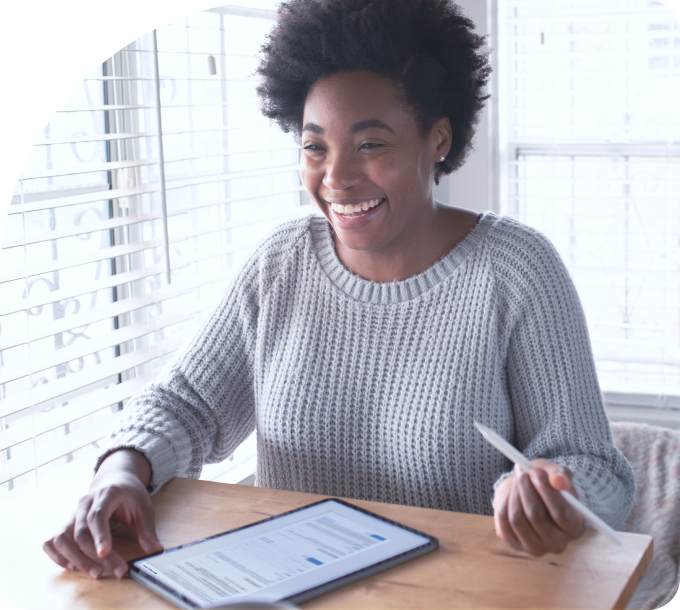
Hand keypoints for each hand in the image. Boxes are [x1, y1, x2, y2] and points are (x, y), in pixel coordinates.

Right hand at [43, 449, 163, 579]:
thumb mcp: (144, 507)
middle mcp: (85, 503)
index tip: (105, 552)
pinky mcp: (67, 523)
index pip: (97, 515)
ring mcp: (73, 513)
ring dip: (74, 558)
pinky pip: (53, 541)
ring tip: (94, 572)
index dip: (100, 535)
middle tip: (114, 570)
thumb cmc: (129, 493)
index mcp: (106, 494)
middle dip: (94, 555)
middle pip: (81, 531)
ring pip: (62, 537)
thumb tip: (156, 550)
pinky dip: (58, 555)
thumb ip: (148, 529)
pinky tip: (73, 566)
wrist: (115, 478)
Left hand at [493, 459, 584, 556]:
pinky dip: (504, 502)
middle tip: (522, 471)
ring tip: (518, 480)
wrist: (529, 494)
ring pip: (517, 518)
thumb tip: (559, 481)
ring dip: (514, 493)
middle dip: (526, 488)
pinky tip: (511, 494)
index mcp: (575, 527)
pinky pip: (503, 520)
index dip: (546, 490)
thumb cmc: (547, 484)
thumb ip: (561, 475)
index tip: (536, 471)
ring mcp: (536, 547)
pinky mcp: (515, 544)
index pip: (561, 513)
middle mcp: (558, 543)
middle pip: (535, 516)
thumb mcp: (557, 475)